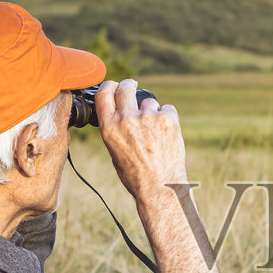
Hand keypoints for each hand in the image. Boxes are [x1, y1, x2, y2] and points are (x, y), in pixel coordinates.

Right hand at [94, 79, 186, 203]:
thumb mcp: (114, 152)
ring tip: (154, 132)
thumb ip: (115, 130)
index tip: (114, 85)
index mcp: (109, 127)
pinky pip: (167, 109)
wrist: (160, 186)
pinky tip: (166, 135)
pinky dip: (167, 118)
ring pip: (149, 102)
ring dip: (151, 111)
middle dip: (128, 85)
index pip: (104, 93)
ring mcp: (148, 117)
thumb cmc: (136, 175)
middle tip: (132, 86)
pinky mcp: (167, 119)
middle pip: (125, 88)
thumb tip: (119, 115)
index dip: (109, 86)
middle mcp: (126, 119)